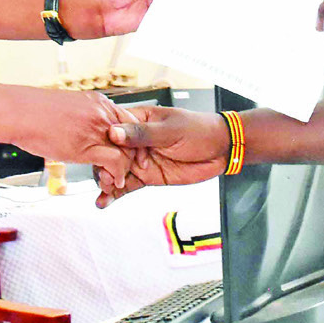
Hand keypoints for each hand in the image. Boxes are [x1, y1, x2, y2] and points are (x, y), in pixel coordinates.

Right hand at [8, 91, 131, 185]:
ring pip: (126, 150)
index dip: (134, 140)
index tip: (133, 152)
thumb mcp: (66, 110)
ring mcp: (95, 127)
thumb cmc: (33, 112)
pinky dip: (117, 174)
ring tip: (115, 179)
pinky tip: (112, 181)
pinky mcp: (86, 145)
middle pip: (132, 136)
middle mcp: (100, 112)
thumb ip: (82, 119)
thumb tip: (82, 131)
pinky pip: (115, 161)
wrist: (16, 112)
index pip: (128, 120)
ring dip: (125, 169)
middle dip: (133, 157)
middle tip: (128, 170)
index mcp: (97, 102)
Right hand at [93, 106, 230, 205]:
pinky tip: (103, 202)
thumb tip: (114, 133)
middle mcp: (135, 141)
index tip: (104, 156)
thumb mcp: (170, 130)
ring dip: (106, 182)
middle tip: (106, 177)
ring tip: (104, 191)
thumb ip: (142, 134)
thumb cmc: (198, 130)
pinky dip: (115, 194)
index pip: (111, 130)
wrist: (220, 149)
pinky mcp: (147, 177)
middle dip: (103, 166)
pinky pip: (127, 186)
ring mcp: (139, 160)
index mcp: (137, 120)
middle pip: (109, 153)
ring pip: (115, 171)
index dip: (104, 144)